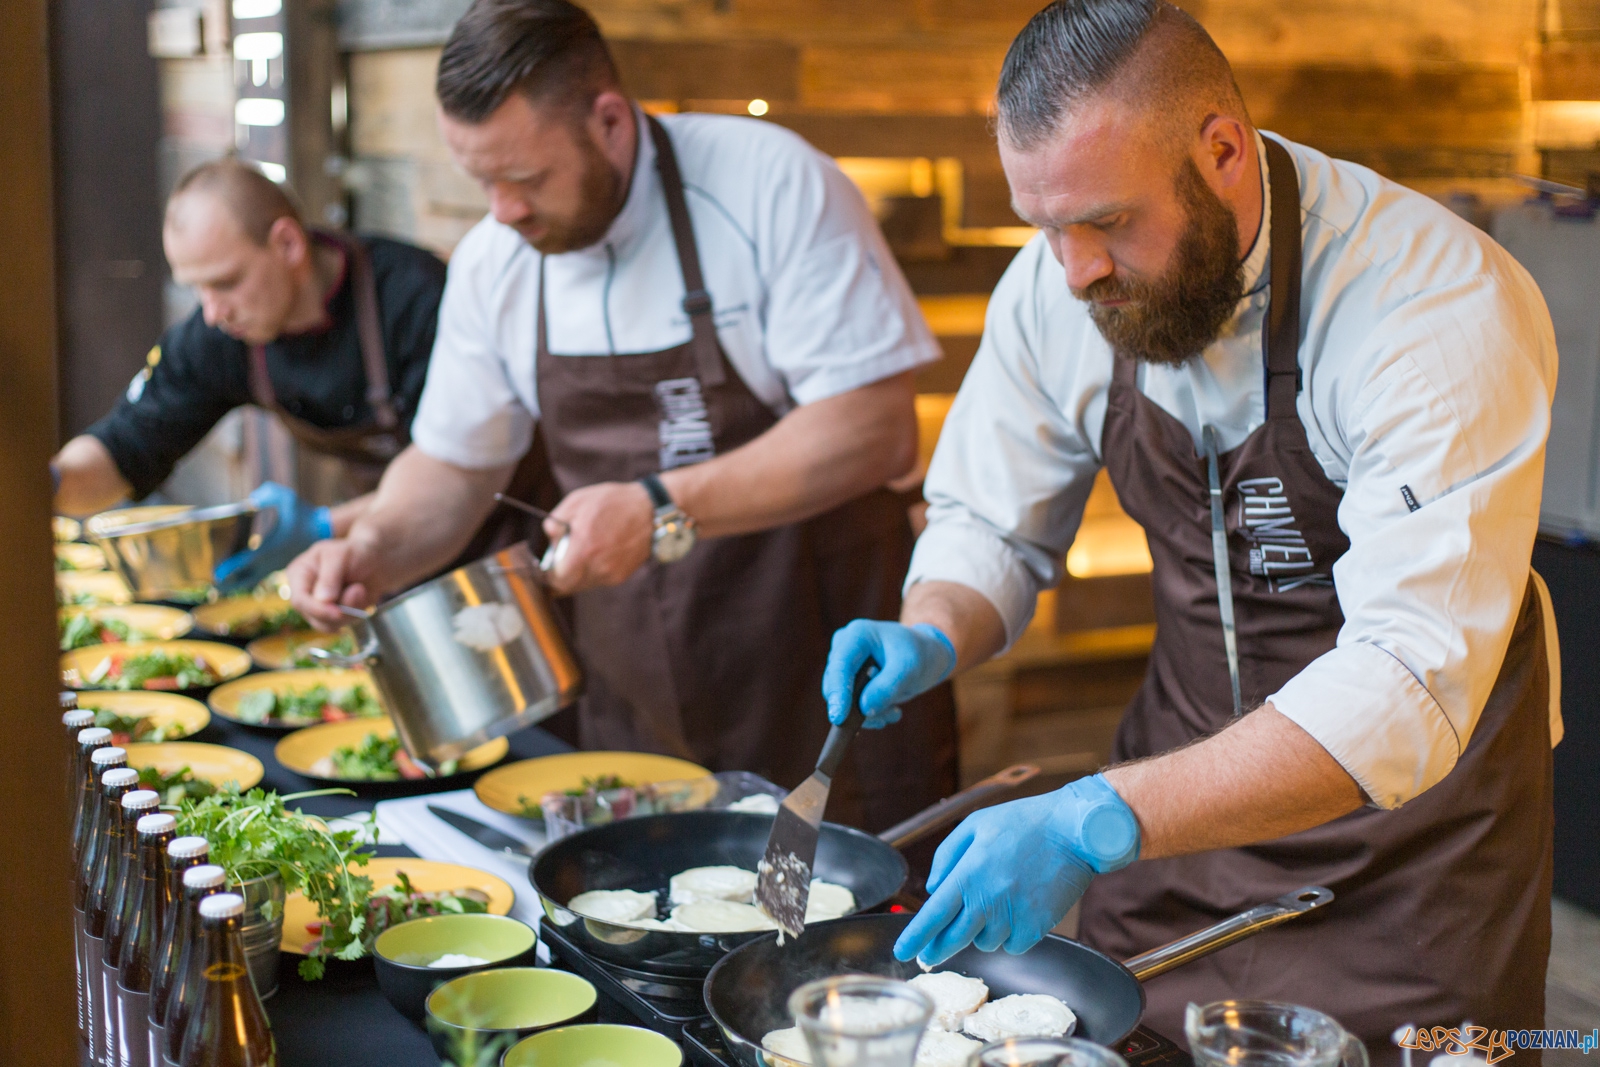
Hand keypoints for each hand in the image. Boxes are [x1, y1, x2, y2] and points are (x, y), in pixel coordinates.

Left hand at [215, 482, 331, 593]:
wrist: (323, 528)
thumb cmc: (304, 513)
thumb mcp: (288, 498)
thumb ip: (268, 494)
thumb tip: (251, 500)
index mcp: (272, 546)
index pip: (247, 560)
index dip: (231, 567)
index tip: (216, 573)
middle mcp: (272, 559)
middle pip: (247, 577)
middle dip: (229, 582)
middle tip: (213, 584)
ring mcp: (275, 564)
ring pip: (253, 579)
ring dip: (237, 583)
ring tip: (220, 586)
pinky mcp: (278, 565)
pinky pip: (259, 576)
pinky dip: (247, 579)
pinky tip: (236, 579)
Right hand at [285, 537, 377, 629]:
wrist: (376, 561)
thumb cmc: (355, 552)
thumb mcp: (340, 556)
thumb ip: (330, 577)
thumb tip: (322, 600)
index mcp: (299, 574)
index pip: (299, 600)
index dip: (317, 609)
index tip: (338, 612)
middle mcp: (305, 593)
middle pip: (313, 617)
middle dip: (339, 610)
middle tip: (359, 590)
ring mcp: (318, 606)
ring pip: (329, 625)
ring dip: (350, 612)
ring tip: (360, 589)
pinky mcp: (333, 615)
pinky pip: (342, 625)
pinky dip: (355, 614)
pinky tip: (360, 597)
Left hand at [544, 481, 653, 594]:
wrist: (651, 511)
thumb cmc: (613, 502)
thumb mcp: (577, 501)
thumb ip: (555, 521)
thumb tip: (552, 538)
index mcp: (584, 547)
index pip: (558, 580)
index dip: (548, 577)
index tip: (546, 569)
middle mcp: (598, 565)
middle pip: (569, 586)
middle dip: (562, 575)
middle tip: (562, 560)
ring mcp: (611, 573)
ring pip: (584, 584)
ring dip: (578, 573)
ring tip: (585, 550)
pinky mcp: (621, 575)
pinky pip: (599, 579)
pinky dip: (594, 570)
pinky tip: (600, 551)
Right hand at [823, 620, 956, 728]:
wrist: (925, 656)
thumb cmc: (918, 655)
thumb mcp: (910, 669)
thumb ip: (887, 687)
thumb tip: (864, 709)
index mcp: (857, 635)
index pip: (840, 665)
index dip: (838, 692)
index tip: (838, 717)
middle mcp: (844, 647)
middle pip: (836, 684)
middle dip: (859, 706)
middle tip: (891, 714)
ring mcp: (844, 664)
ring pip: (842, 699)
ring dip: (869, 713)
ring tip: (894, 712)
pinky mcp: (848, 681)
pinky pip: (849, 706)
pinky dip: (869, 714)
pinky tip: (890, 710)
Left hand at [894, 774, 1139, 965]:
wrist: (1074, 831)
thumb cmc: (1023, 822)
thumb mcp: (976, 824)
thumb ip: (948, 855)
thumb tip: (934, 888)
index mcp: (968, 875)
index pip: (932, 916)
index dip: (915, 938)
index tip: (902, 951)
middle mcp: (987, 901)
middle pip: (952, 940)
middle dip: (937, 951)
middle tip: (928, 956)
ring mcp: (1012, 917)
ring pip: (984, 943)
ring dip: (980, 932)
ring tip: (994, 906)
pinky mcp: (1037, 927)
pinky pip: (1012, 946)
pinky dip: (1009, 937)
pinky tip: (1014, 914)